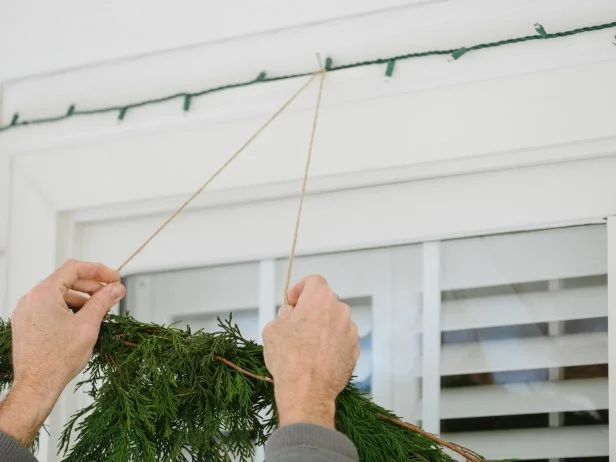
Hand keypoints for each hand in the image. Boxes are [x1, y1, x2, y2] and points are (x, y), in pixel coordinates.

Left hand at [0, 259, 125, 446]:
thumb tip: (116, 288)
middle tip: (111, 294)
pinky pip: (51, 307)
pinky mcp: (27, 324)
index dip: (98, 270)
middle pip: (66, 280)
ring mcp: (27, 312)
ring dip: (82, 298)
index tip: (114, 278)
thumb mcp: (88, 325)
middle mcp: (31, 299)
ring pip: (59, 295)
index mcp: (43, 294)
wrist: (36, 386)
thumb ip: (103, 301)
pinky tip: (83, 320)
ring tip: (99, 310)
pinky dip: (69, 309)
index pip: (74, 268)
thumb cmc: (56, 360)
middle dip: (92, 286)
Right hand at [262, 275, 358, 428]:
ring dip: (321, 327)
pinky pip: (341, 339)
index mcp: (320, 298)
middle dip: (310, 310)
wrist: (308, 390)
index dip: (300, 289)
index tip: (291, 302)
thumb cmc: (289, 358)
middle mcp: (340, 310)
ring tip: (305, 345)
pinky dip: (331, 343)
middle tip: (295, 325)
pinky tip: (317, 357)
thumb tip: (291, 315)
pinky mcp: (355, 349)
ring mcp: (350, 330)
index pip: (313, 281)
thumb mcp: (273, 329)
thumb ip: (284, 315)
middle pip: (325, 302)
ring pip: (334, 321)